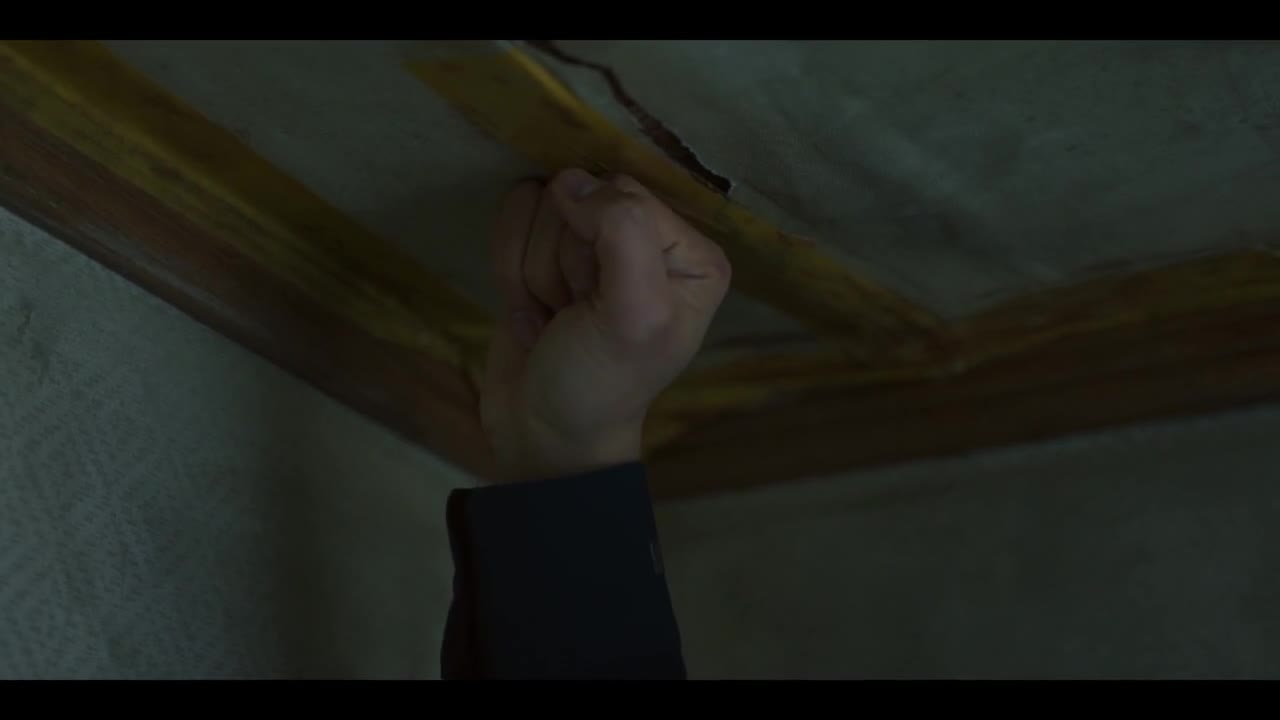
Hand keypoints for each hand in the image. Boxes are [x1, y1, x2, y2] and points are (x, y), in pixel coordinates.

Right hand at [480, 168, 731, 480]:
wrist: (541, 434)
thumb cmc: (600, 383)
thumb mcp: (634, 314)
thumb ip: (623, 233)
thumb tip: (572, 181)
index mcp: (690, 254)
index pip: (622, 194)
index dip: (595, 245)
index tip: (599, 301)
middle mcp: (648, 240)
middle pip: (575, 197)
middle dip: (561, 262)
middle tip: (575, 314)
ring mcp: (593, 244)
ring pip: (537, 207)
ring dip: (533, 274)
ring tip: (555, 318)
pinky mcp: (545, 252)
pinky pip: (510, 223)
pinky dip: (510, 275)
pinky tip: (535, 315)